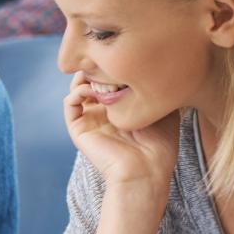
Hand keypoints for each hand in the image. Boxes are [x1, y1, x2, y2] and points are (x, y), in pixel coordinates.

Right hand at [64, 71, 179, 192]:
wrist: (146, 171)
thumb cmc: (160, 145)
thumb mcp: (163, 109)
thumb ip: (154, 88)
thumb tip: (154, 67)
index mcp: (122, 108)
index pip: (111, 78)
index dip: (116, 66)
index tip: (127, 63)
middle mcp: (104, 112)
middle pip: (92, 79)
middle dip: (99, 67)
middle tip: (111, 65)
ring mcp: (91, 120)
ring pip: (77, 87)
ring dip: (86, 76)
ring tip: (102, 77)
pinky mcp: (79, 129)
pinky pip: (69, 102)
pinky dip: (77, 90)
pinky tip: (94, 90)